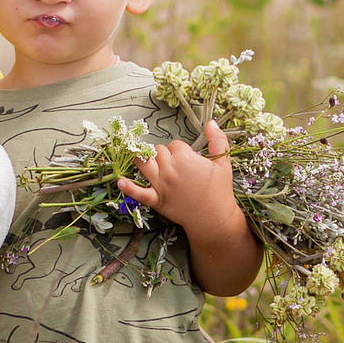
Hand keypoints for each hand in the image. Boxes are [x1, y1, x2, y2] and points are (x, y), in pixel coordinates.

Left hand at [119, 120, 238, 236]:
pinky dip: (129, 187)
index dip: (181, 150)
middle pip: (158, 151)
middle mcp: (169, 169)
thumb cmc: (220, 191)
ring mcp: (161, 184)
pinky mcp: (157, 200)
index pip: (175, 144)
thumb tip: (211, 122)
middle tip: (174, 164)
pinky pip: (139, 193)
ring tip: (142, 158)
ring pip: (144, 163)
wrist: (214, 219)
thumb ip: (218, 141)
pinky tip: (120, 181)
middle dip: (165, 154)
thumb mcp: (223, 163)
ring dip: (142, 159)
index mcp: (185, 158)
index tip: (188, 159)